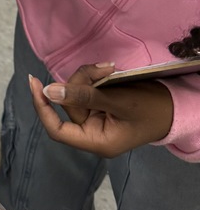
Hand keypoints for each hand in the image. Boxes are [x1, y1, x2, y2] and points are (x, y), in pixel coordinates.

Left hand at [30, 63, 174, 157]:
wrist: (174, 107)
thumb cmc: (152, 110)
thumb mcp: (120, 101)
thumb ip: (85, 96)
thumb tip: (50, 91)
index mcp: (96, 141)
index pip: (57, 130)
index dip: (42, 108)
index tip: (35, 84)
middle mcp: (91, 132)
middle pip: (67, 104)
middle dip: (80, 81)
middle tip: (104, 68)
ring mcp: (94, 118)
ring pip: (75, 93)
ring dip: (88, 76)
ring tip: (110, 68)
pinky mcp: (98, 105)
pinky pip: (84, 89)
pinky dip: (93, 77)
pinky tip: (109, 70)